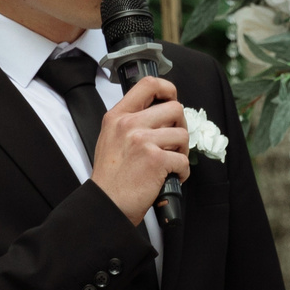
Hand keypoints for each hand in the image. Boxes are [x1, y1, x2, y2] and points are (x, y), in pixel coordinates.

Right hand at [89, 76, 188, 223]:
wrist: (106, 204)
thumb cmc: (111, 177)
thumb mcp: (111, 138)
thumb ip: (132, 122)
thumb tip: (162, 113)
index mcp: (117, 116)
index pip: (148, 84)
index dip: (167, 89)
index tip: (172, 99)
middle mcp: (129, 124)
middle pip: (175, 108)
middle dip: (180, 126)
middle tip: (173, 143)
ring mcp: (142, 141)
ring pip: (183, 134)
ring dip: (181, 152)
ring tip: (169, 163)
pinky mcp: (156, 160)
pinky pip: (183, 160)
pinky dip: (182, 172)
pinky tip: (169, 177)